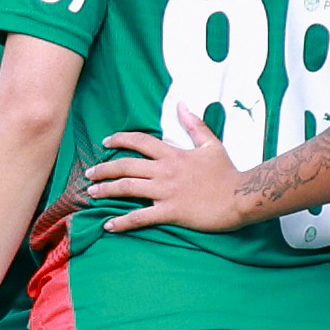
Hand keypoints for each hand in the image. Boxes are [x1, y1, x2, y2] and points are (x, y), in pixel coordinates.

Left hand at [81, 105, 247, 232]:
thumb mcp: (211, 144)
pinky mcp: (171, 212)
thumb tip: (182, 104)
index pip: (140, 141)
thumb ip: (194, 124)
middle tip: (89, 173)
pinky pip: (141, 217)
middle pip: (126, 166)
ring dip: (107, 190)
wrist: (241, 196)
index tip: (105, 142)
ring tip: (92, 193)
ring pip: (128, 189)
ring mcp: (166, 192)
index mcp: (173, 154)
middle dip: (104, 169)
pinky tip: (109, 225)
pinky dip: (123, 221)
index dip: (119, 140)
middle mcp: (165, 171)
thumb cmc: (227, 173)